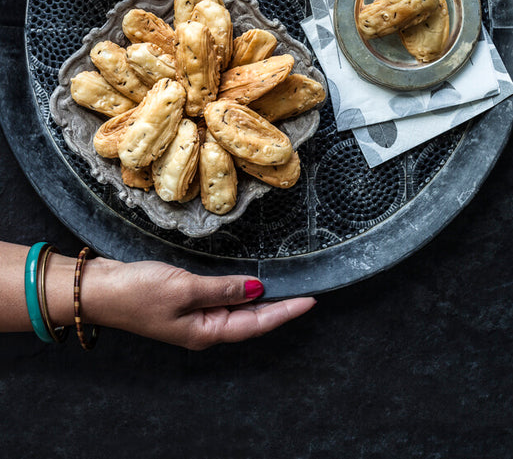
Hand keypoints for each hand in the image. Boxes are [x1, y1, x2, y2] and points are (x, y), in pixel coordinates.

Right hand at [86, 258, 315, 348]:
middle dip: (279, 309)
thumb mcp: (186, 289)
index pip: (255, 324)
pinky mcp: (182, 301)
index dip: (285, 312)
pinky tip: (245, 283)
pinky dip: (237, 291)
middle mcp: (202, 328)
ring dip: (259, 301)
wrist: (100, 290)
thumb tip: (258, 290)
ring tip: (285, 289)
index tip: (310, 301)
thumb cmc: (138, 292)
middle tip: (305, 294)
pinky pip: (219, 299)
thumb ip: (224, 290)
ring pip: (236, 311)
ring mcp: (192, 316)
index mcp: (205, 332)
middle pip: (249, 321)